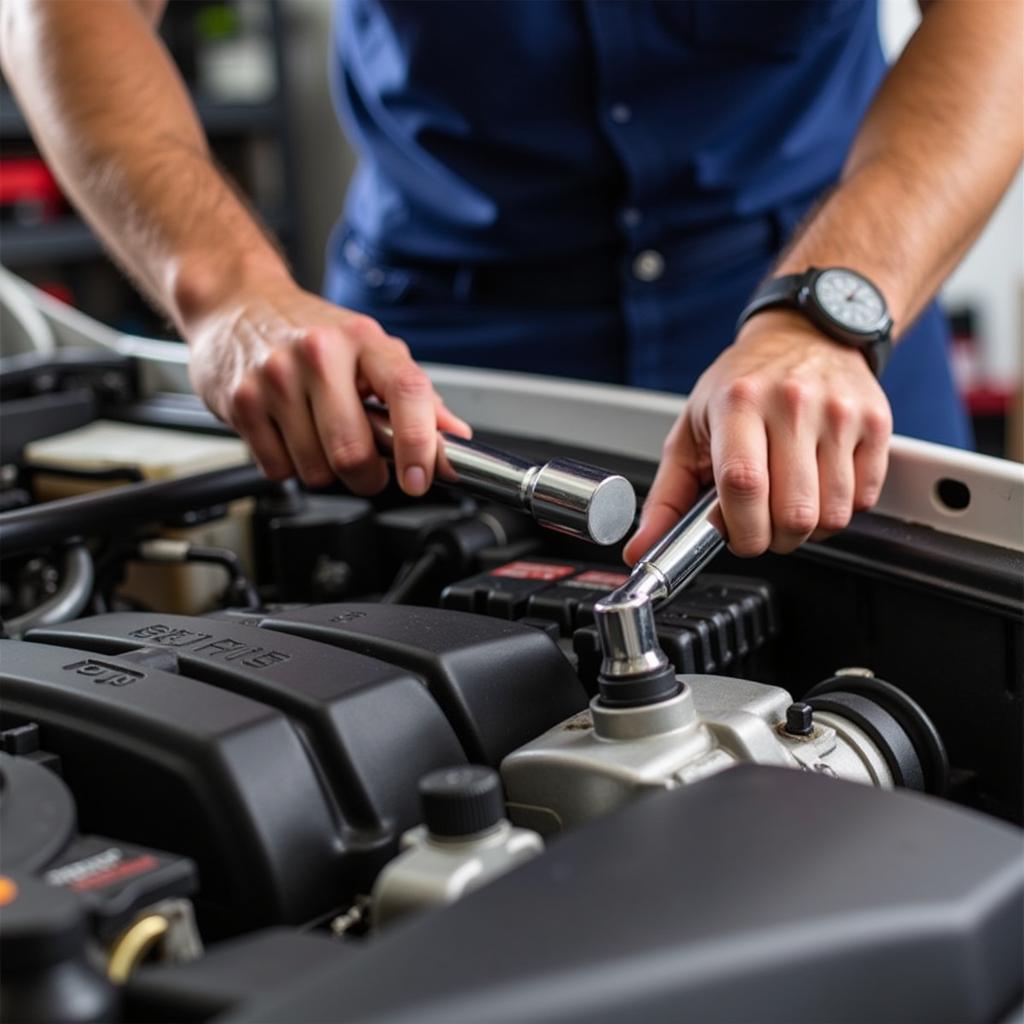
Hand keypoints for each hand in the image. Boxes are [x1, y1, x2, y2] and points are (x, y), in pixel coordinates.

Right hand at [185, 275, 469, 494]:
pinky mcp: (240, 403)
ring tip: (320, 437)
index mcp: (363, 340)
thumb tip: (456, 439)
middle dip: (368, 477)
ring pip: (315, 470)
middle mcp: (318, 354)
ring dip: (325, 472)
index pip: (406, 392)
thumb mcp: (372, 351)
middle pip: (353, 452)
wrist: (239, 304)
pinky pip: (278, 469)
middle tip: (369, 468)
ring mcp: (275, 378)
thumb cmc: (313, 333)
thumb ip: (417, 396)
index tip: (420, 478)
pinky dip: (289, 466)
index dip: (419, 445)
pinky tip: (289, 434)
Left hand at [624, 310, 891, 561]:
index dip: (742, 531)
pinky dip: (841, 508)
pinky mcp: (876, 423)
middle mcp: (792, 403)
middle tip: (763, 526)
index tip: (738, 539)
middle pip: (793, 513)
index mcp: (738, 403)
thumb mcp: (691, 430)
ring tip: (790, 503)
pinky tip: (821, 485)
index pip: (743, 485)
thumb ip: (667, 496)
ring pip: (833, 515)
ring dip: (809, 529)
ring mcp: (839, 412)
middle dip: (775, 539)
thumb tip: (641, 548)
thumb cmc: (742, 385)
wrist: (805, 335)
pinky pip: (864, 499)